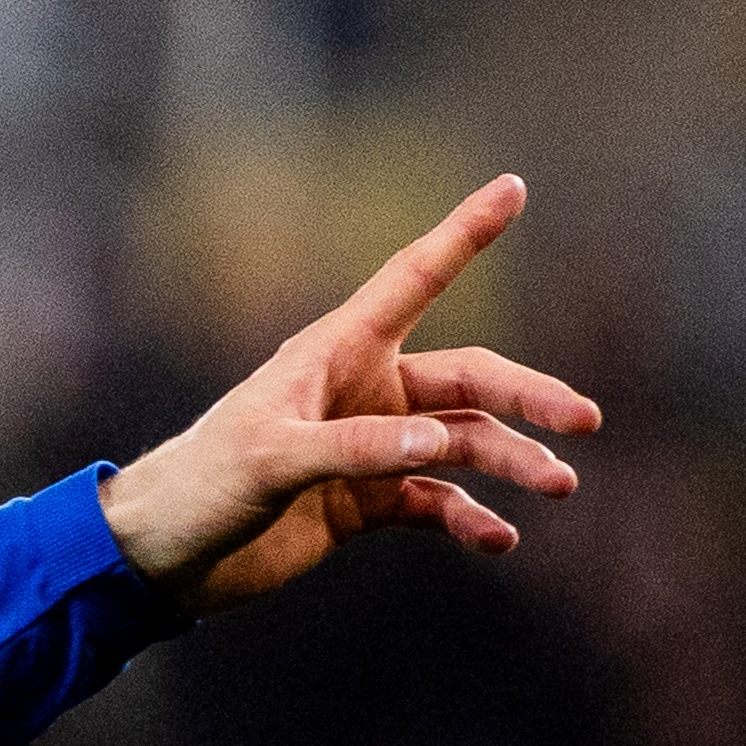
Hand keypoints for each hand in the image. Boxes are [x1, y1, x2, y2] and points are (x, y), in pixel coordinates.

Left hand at [98, 174, 596, 616]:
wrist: (161, 558)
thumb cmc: (200, 487)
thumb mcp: (272, 460)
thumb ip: (356, 448)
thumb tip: (439, 441)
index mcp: (336, 353)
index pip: (413, 280)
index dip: (463, 235)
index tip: (514, 187)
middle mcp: (363, 390)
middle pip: (467, 380)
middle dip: (527, 397)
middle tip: (584, 420)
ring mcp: (368, 446)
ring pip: (461, 442)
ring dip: (511, 461)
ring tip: (556, 486)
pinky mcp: (363, 501)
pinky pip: (435, 501)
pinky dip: (470, 517)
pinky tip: (499, 539)